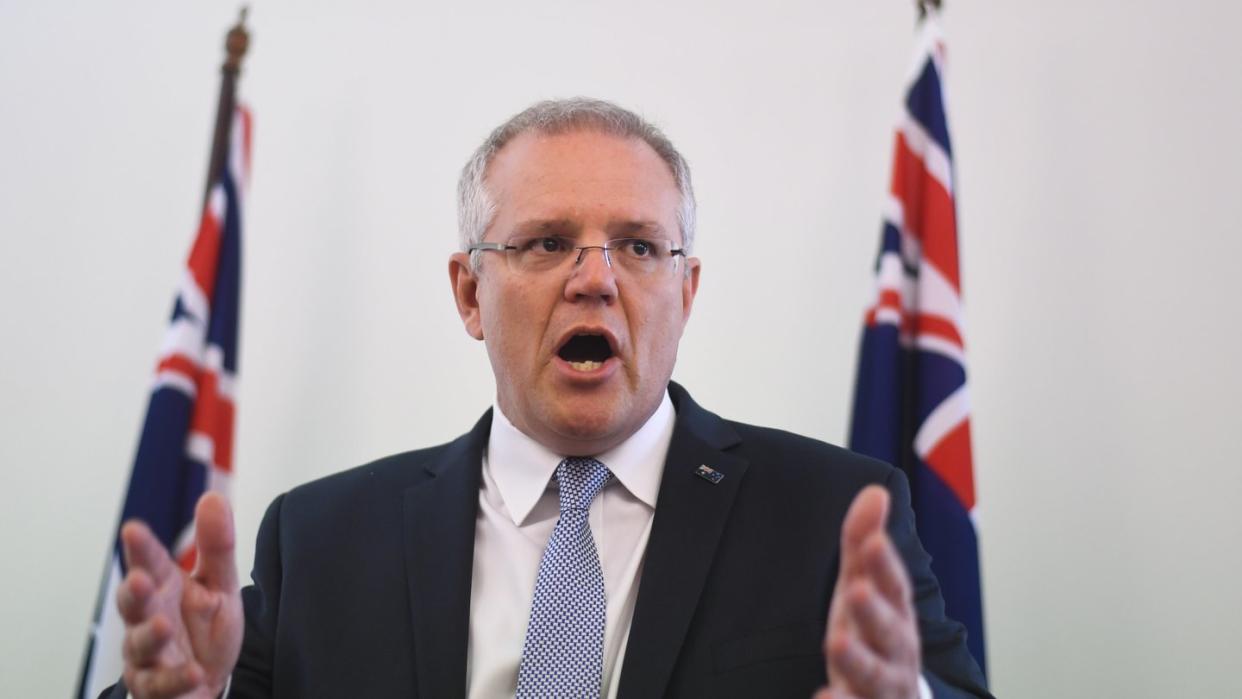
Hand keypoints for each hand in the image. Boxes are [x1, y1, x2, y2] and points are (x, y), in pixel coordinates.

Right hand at [116, 492, 242, 697]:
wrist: (209, 680)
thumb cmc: (205, 628)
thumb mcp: (219, 584)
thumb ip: (216, 546)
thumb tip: (214, 498)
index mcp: (164, 587)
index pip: (149, 563)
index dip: (141, 548)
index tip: (133, 529)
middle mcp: (148, 618)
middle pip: (133, 604)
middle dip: (134, 592)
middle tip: (140, 580)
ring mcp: (147, 654)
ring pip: (141, 644)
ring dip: (151, 635)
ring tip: (165, 626)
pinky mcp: (154, 685)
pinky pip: (160, 684)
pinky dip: (176, 678)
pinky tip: (194, 671)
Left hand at [815, 486, 920, 698]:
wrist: (896, 696)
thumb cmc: (875, 631)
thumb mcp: (865, 584)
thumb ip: (863, 541)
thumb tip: (876, 492)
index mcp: (896, 612)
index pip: (894, 584)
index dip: (884, 564)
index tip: (871, 542)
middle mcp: (895, 649)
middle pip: (888, 630)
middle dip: (875, 611)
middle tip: (857, 591)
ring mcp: (883, 684)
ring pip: (875, 675)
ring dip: (859, 660)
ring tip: (837, 643)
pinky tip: (823, 697)